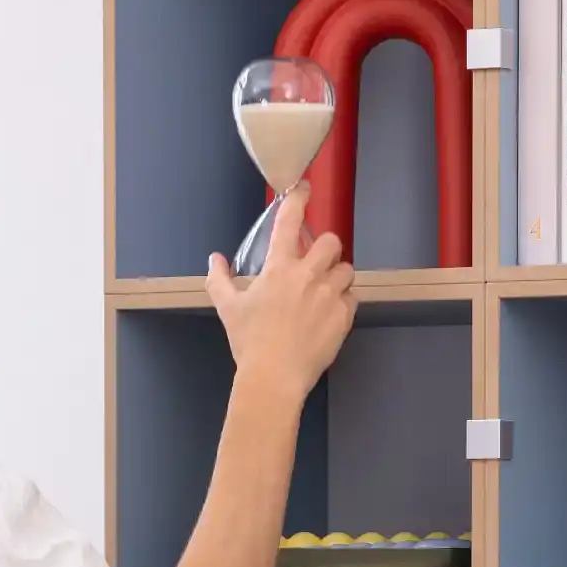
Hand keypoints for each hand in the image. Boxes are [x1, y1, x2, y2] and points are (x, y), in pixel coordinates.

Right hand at [204, 183, 355, 403]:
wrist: (275, 378)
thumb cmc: (249, 342)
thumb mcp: (228, 309)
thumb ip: (219, 279)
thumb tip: (214, 259)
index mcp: (279, 267)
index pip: (290, 221)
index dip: (299, 199)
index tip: (305, 188)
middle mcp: (308, 275)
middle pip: (331, 242)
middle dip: (326, 248)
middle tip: (317, 264)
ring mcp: (329, 295)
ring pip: (347, 270)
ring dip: (338, 276)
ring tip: (326, 291)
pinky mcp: (344, 317)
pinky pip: (352, 299)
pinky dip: (344, 302)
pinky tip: (331, 314)